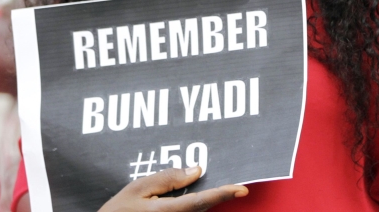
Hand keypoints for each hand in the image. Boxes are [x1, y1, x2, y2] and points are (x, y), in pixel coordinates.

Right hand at [98, 167, 247, 211]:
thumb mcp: (136, 189)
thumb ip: (166, 179)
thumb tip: (196, 170)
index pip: (201, 201)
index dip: (223, 194)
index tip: (242, 189)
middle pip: (202, 206)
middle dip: (214, 193)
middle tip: (226, 182)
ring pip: (196, 211)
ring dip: (201, 200)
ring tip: (199, 188)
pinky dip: (193, 205)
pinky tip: (181, 196)